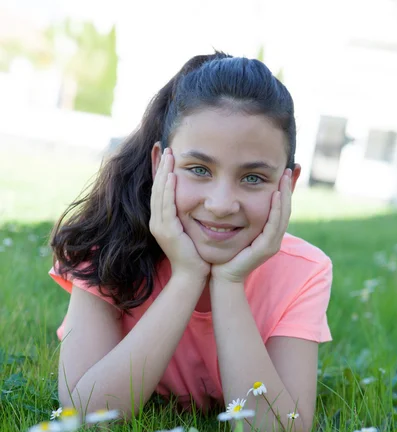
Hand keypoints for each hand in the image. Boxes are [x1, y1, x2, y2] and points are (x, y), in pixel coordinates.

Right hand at [149, 148, 210, 281]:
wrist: (192, 276)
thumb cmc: (195, 255)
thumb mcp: (190, 230)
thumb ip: (188, 215)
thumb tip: (198, 201)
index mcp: (161, 221)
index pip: (160, 191)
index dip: (162, 172)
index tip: (167, 155)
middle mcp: (156, 222)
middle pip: (156, 188)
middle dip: (161, 167)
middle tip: (166, 148)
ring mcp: (159, 226)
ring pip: (159, 194)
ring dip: (164, 173)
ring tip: (169, 155)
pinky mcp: (166, 231)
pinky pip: (166, 206)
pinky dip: (168, 190)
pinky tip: (172, 176)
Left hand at [211, 169, 291, 282]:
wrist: (222, 276)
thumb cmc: (226, 254)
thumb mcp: (235, 229)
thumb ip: (240, 216)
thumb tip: (236, 199)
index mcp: (269, 233)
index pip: (281, 208)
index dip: (284, 190)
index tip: (284, 171)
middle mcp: (274, 238)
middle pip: (286, 208)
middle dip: (288, 188)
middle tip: (290, 168)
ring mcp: (273, 244)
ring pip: (283, 214)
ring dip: (285, 194)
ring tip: (285, 176)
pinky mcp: (267, 248)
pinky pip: (274, 225)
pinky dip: (276, 209)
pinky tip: (276, 194)